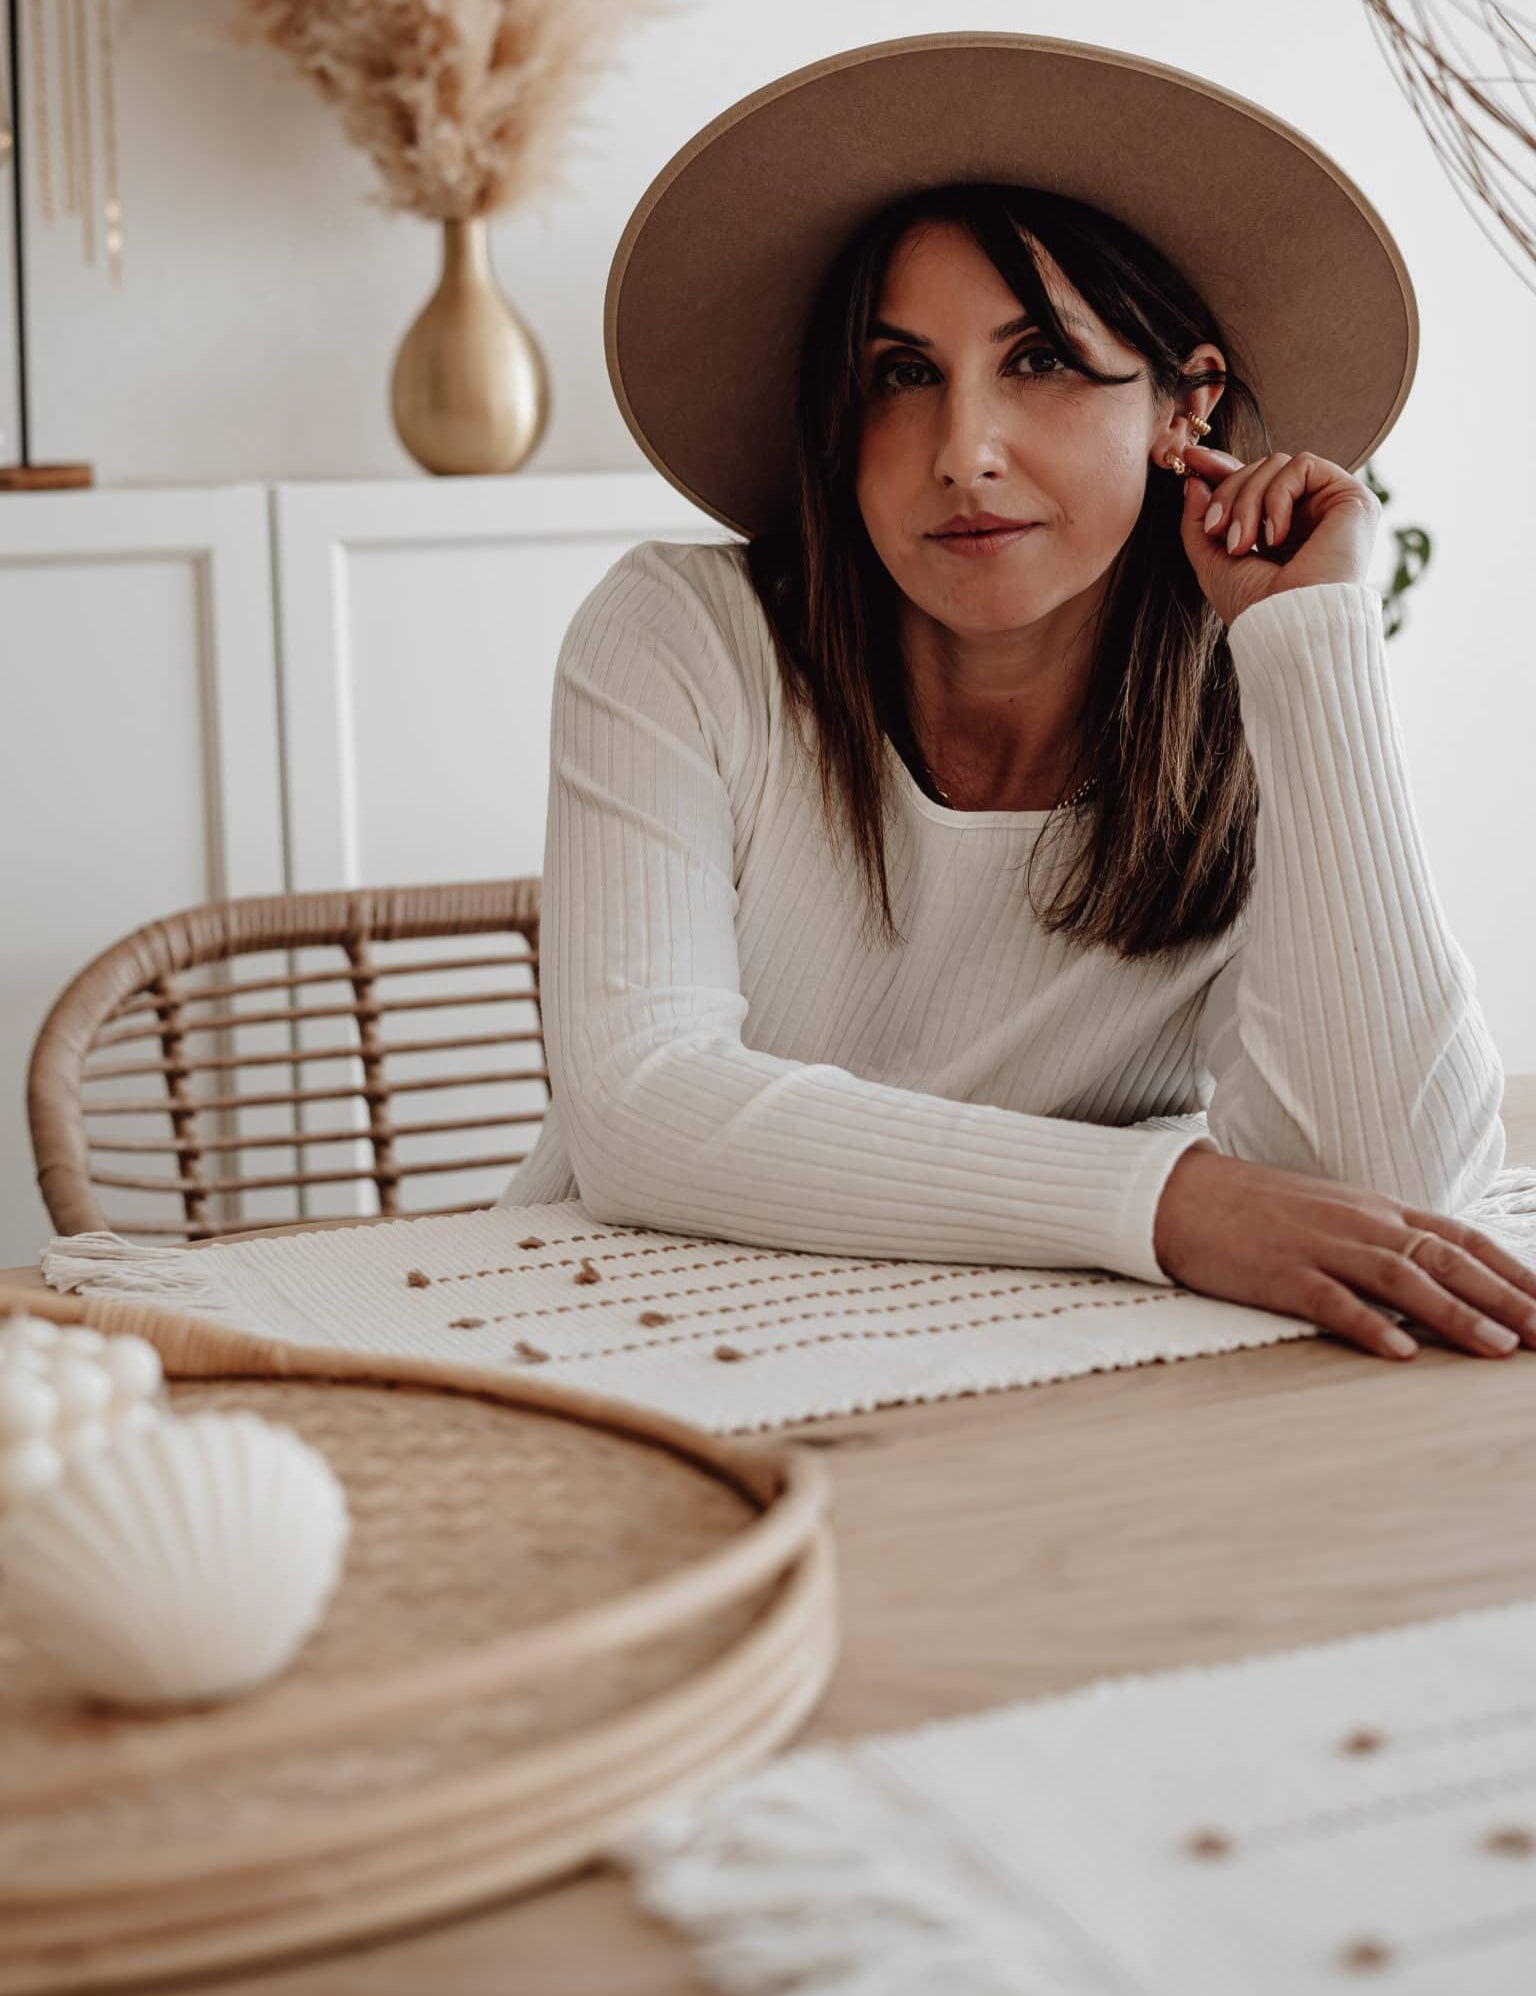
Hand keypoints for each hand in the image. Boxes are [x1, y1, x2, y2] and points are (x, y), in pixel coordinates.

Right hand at [1153, 1143, 1535, 1360]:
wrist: (1180, 1194)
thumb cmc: (1257, 1211)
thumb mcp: (1332, 1216)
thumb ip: (1383, 1241)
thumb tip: (1437, 1278)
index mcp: (1377, 1209)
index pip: (1462, 1239)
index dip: (1515, 1273)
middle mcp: (1360, 1223)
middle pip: (1447, 1260)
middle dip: (1507, 1300)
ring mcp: (1320, 1245)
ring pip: (1402, 1278)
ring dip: (1455, 1315)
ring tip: (1499, 1348)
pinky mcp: (1279, 1271)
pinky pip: (1330, 1299)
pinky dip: (1367, 1325)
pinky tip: (1398, 1352)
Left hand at [1176, 441, 1381, 627]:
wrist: (1288, 628)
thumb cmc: (1254, 609)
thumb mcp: (1212, 562)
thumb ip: (1199, 522)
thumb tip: (1194, 481)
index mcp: (1281, 529)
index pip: (1252, 481)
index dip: (1220, 468)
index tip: (1188, 461)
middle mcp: (1309, 515)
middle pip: (1259, 469)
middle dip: (1229, 494)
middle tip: (1218, 532)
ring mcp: (1332, 505)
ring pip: (1277, 464)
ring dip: (1248, 500)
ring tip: (1242, 544)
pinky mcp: (1353, 498)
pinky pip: (1303, 465)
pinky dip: (1277, 496)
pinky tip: (1275, 537)